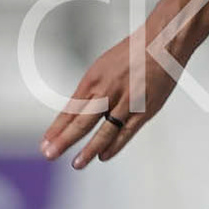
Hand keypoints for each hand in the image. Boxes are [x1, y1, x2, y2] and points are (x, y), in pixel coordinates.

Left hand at [40, 25, 190, 170]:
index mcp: (94, 79)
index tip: (46, 142)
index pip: (70, 109)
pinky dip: (114, 146)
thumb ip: (92, 90)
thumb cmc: (133, 53)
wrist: (162, 44)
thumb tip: (77, 111)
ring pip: (103, 131)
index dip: (57, 128)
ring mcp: (126, 102)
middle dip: (63, 140)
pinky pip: (126, 132)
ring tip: (77, 164)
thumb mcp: (103, 67)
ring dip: (88, 150)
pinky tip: (103, 155)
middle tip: (50, 154)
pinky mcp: (144, 110)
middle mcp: (107, 91)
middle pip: (81, 122)